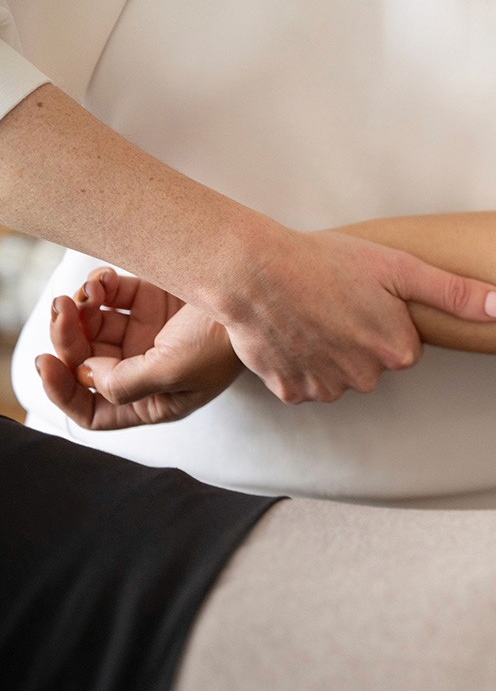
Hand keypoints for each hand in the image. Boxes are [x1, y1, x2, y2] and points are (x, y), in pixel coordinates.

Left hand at [36, 268, 241, 428]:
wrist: (253, 295)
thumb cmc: (225, 342)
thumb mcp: (174, 373)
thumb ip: (124, 383)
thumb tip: (86, 373)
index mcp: (154, 400)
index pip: (94, 410)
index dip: (64, 392)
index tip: (47, 363)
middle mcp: (147, 370)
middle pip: (86, 362)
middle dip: (68, 339)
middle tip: (64, 312)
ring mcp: (148, 334)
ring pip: (92, 328)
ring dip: (81, 310)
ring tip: (87, 292)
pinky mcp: (152, 302)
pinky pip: (111, 298)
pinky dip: (99, 288)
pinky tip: (105, 280)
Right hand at [216, 229, 495, 403]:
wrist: (255, 272)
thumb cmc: (328, 262)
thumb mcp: (400, 268)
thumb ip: (456, 294)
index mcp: (398, 352)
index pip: (403, 344)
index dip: (384, 316)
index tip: (364, 295)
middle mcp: (366, 378)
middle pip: (371, 362)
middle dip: (357, 336)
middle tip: (335, 300)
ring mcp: (326, 388)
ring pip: (338, 374)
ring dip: (327, 350)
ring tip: (310, 313)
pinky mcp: (290, 391)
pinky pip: (304, 382)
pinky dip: (298, 362)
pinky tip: (291, 332)